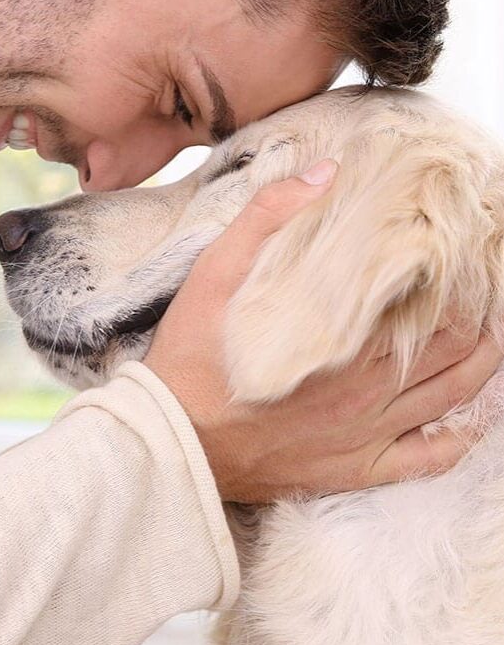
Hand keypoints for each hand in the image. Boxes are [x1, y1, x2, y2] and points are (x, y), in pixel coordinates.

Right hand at [144, 161, 501, 502]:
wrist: (173, 440)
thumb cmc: (195, 357)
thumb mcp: (217, 272)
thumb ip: (269, 218)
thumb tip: (324, 175)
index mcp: (346, 338)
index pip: (428, 300)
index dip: (455, 274)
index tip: (464, 251)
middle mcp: (370, 389)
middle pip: (452, 346)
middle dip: (477, 313)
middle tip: (484, 288)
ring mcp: (367, 434)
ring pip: (451, 396)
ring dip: (482, 363)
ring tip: (493, 334)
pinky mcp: (354, 469)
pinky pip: (427, 460)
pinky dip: (460, 438)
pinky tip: (471, 418)